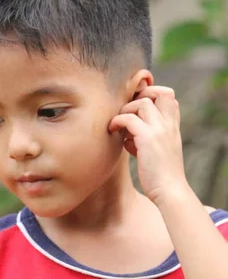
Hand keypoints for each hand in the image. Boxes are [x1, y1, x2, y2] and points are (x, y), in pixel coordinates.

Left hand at [108, 86, 188, 204]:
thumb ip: (147, 138)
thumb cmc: (159, 175)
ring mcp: (160, 131)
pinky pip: (129, 118)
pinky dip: (117, 121)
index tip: (136, 108)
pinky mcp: (148, 139)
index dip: (152, 95)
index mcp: (173, 127)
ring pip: (142, 102)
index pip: (169, 97)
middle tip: (126, 111)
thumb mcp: (157, 151)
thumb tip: (128, 134)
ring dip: (126, 109)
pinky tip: (112, 131)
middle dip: (140, 96)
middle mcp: (169, 126)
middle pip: (160, 93)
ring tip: (118, 124)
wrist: (169, 192)